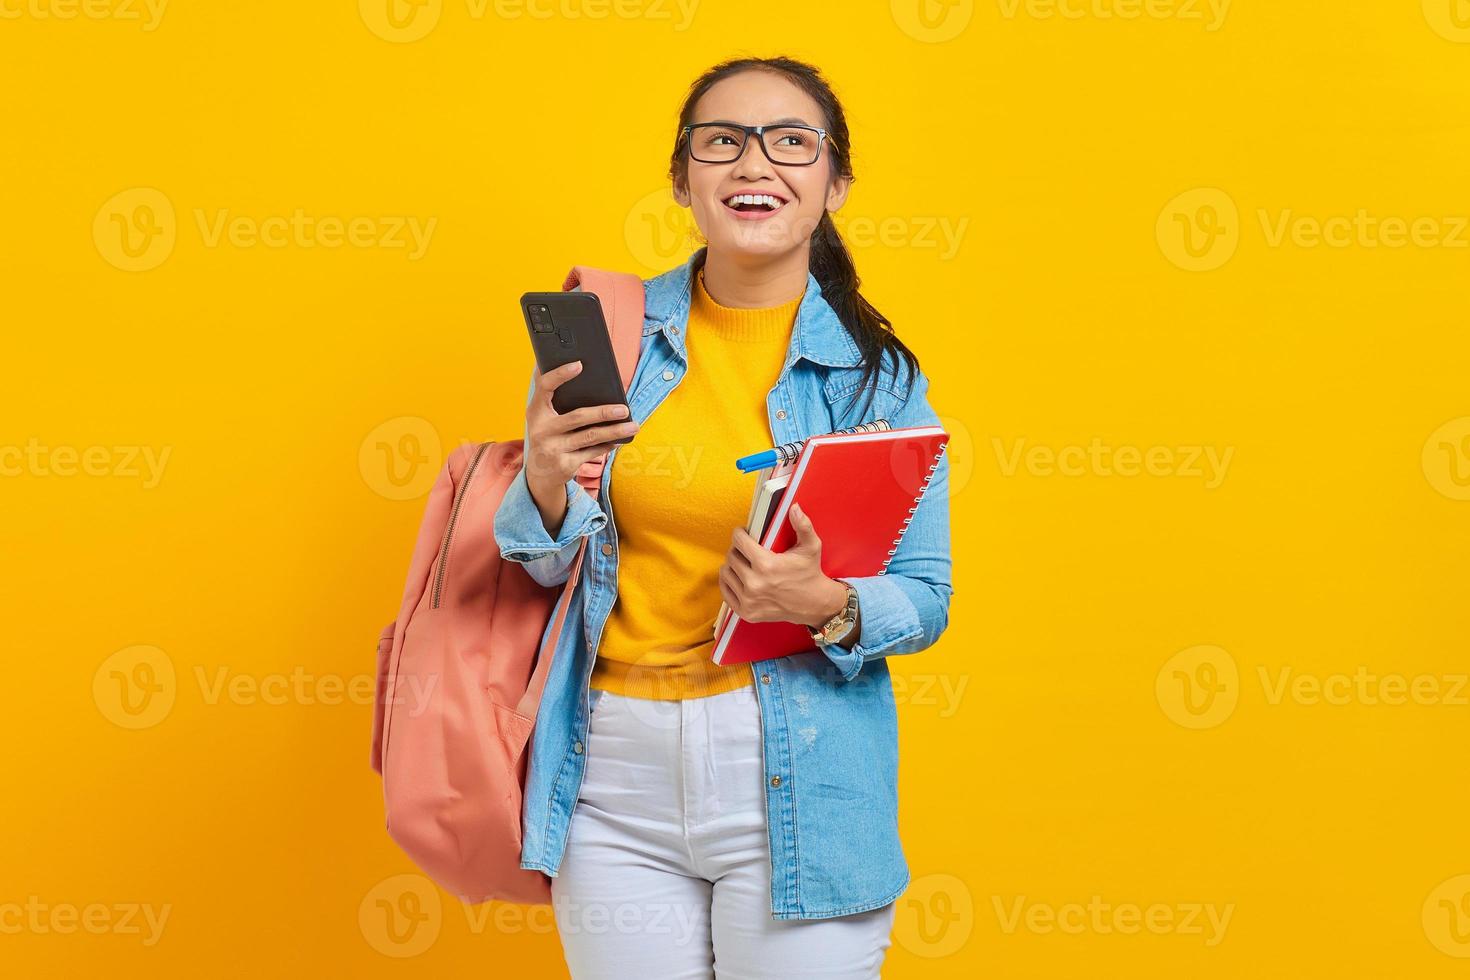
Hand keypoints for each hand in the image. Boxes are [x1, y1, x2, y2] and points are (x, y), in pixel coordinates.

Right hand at [523, 360, 639, 521]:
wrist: (538, 474)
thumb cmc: (547, 435)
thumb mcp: (542, 417)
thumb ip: (552, 395)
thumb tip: (576, 366)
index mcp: (535, 412)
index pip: (544, 387)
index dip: (560, 374)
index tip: (579, 364)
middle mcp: (541, 430)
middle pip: (577, 417)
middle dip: (603, 412)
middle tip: (625, 408)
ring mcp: (553, 449)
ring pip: (590, 437)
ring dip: (615, 431)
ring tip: (634, 426)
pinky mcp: (564, 465)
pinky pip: (592, 452)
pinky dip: (608, 445)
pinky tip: (621, 439)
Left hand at [717, 502, 847, 628]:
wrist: (814, 604)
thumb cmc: (810, 573)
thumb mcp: (811, 547)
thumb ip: (803, 525)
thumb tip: (794, 508)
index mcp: (767, 565)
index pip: (739, 542)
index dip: (740, 533)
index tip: (743, 533)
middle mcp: (754, 584)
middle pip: (731, 556)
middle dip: (737, 549)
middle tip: (746, 548)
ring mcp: (749, 600)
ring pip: (726, 573)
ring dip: (732, 564)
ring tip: (743, 561)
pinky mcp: (746, 612)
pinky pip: (725, 591)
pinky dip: (729, 582)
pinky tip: (738, 576)